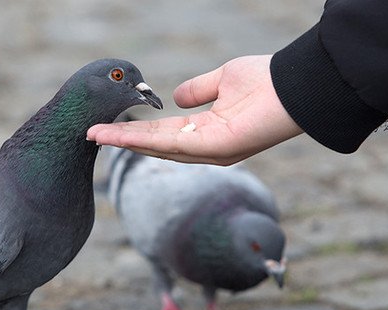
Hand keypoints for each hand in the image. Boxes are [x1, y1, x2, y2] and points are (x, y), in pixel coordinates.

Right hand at [87, 55, 302, 164]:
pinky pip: (172, 144)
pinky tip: (120, 135)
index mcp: (208, 133)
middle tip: (91, 135)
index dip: (136, 130)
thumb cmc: (267, 82)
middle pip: (156, 145)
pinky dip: (143, 140)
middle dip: (123, 140)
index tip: (110, 126)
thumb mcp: (223, 81)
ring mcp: (211, 152)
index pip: (164, 134)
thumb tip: (175, 98)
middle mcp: (206, 148)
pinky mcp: (217, 149)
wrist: (295, 86)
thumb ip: (198, 91)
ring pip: (158, 147)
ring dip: (125, 141)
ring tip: (95, 135)